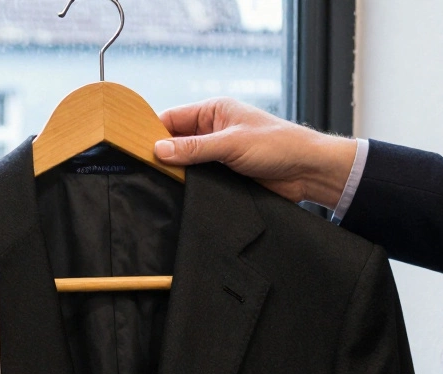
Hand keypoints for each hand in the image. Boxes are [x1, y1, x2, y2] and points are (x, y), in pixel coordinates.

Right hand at [154, 98, 357, 207]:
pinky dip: (189, 186)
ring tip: (158, 183)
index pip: (172, 118)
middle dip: (162, 154)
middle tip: (142, 169)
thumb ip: (194, 148)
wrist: (309, 172)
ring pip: (186, 163)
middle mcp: (213, 131)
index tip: (134, 148)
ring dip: (177, 173)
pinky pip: (199, 179)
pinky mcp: (224, 175)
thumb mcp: (232, 143)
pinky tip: (179, 194)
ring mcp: (218, 154)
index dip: (152, 131)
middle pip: (175, 142)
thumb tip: (159, 150)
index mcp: (214, 111)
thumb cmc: (279, 145)